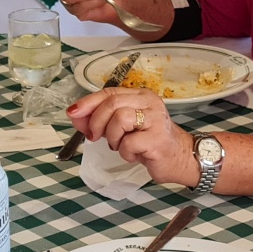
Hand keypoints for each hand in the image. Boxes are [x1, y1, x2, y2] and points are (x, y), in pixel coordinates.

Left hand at [67, 88, 198, 186]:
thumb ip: (99, 120)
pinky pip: (128, 142)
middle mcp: (149, 103)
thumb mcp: (121, 129)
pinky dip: (125, 152)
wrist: (178, 159)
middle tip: (95, 136)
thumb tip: (74, 115)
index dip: (88, 102)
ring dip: (112, 137)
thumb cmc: (149, 142)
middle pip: (112, 103)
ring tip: (120, 146)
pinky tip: (135, 154)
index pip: (109, 92)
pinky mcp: (157, 139)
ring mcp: (155, 120)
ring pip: (119, 118)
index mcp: (141, 96)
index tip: (73, 112)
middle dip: (96, 121)